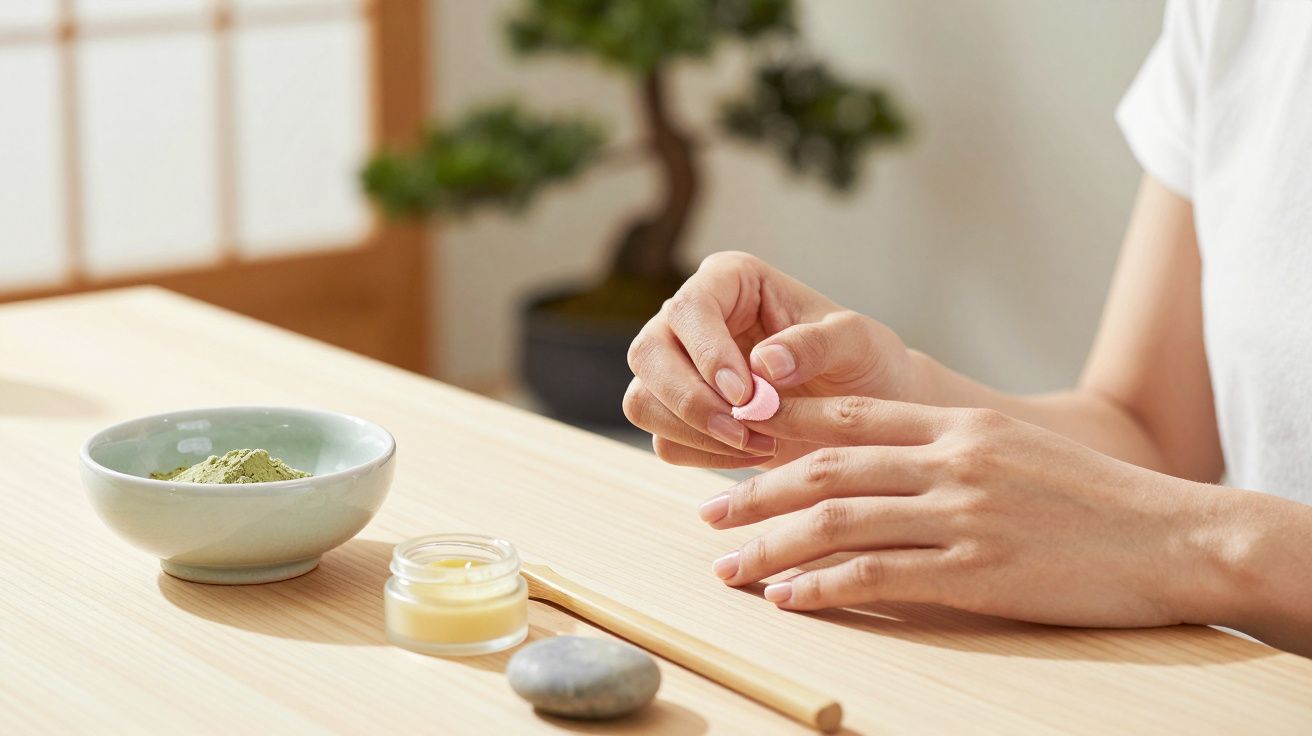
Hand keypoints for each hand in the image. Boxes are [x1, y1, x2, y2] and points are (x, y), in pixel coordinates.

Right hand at [624, 251, 921, 469]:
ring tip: (760, 443)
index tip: (745, 394)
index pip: (689, 308)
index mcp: (729, 281)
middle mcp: (691, 321)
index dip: (708, 352)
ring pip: (644, 401)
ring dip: (695, 432)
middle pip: (648, 353)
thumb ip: (817, 343)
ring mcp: (678, 369)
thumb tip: (764, 362)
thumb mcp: (857, 343)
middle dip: (690, 400)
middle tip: (743, 430)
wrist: (869, 409)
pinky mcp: (679, 416)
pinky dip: (704, 455)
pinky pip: (665, 441)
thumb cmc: (862, 363)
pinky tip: (754, 454)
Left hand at [699, 396, 1225, 627]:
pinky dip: (820, 588)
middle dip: (755, 491)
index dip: (779, 429)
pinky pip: (876, 578)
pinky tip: (786, 598)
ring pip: (835, 522)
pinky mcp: (974, 571)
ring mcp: (959, 514)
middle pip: (824, 468)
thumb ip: (943, 446)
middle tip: (711, 512)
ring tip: (728, 565)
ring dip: (769, 545)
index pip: (845, 415)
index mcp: (955, 423)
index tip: (734, 444)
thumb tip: (876, 461)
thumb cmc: (1091, 496)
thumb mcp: (1013, 448)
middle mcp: (947, 459)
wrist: (1172, 535)